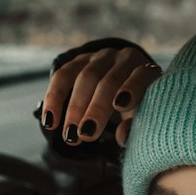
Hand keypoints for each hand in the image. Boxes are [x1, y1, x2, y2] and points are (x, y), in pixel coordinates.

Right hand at [39, 44, 161, 148]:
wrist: (124, 88)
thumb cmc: (138, 110)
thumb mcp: (141, 118)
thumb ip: (135, 126)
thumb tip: (123, 137)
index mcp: (145, 71)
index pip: (140, 76)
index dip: (131, 88)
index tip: (119, 105)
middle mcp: (123, 59)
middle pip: (108, 80)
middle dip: (95, 109)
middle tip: (84, 136)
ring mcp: (100, 57)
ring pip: (85, 77)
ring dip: (74, 108)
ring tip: (69, 136)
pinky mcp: (79, 60)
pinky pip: (63, 76)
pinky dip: (54, 98)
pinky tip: (49, 121)